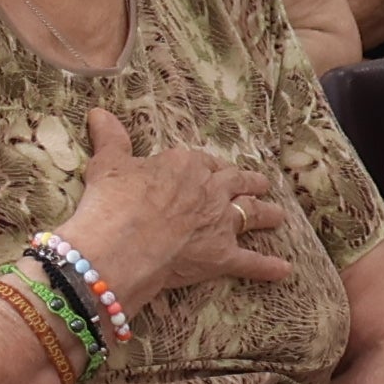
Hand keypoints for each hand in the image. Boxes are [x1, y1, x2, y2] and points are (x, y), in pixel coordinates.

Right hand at [49, 106, 305, 306]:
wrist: (121, 246)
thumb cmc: (112, 202)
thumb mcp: (108, 164)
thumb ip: (111, 139)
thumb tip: (99, 113)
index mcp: (185, 165)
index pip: (203, 162)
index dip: (210, 166)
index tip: (214, 169)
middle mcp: (210, 190)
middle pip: (236, 183)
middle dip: (249, 183)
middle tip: (260, 184)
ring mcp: (220, 223)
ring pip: (251, 214)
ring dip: (266, 214)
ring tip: (279, 216)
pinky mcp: (221, 256)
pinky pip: (250, 262)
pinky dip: (268, 267)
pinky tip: (284, 270)